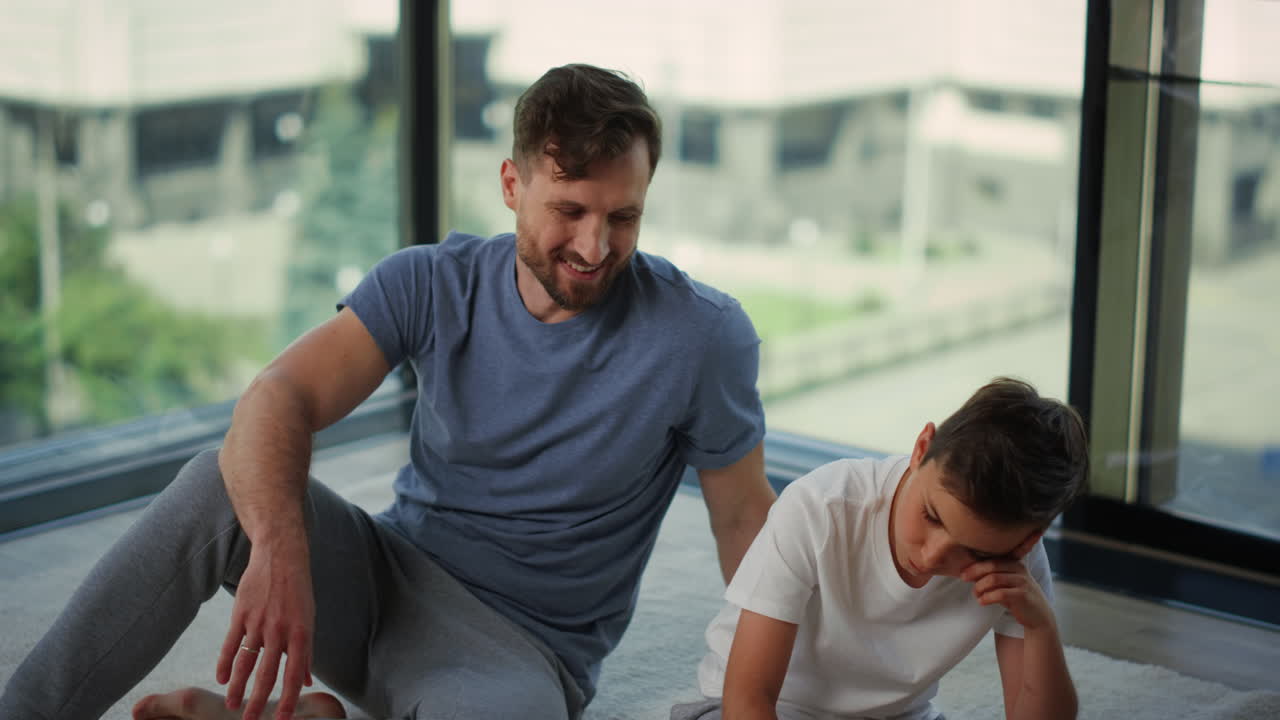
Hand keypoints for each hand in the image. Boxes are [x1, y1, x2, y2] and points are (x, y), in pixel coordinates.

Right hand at [216, 538, 314, 719]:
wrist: (280, 556)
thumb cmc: (298, 592)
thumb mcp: (309, 620)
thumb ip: (306, 652)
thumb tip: (305, 682)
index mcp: (301, 633)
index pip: (294, 673)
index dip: (288, 698)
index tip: (282, 719)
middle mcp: (280, 630)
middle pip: (267, 673)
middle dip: (259, 701)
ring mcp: (258, 622)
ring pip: (246, 662)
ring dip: (238, 688)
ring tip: (233, 707)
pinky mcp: (241, 614)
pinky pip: (230, 644)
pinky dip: (225, 664)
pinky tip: (222, 680)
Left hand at [961, 558, 1054, 631]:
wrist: (1038, 616)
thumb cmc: (1017, 598)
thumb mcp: (1007, 583)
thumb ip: (993, 576)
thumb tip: (969, 573)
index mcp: (1015, 563)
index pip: (991, 560)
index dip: (975, 565)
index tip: (962, 573)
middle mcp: (1020, 570)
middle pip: (992, 566)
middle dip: (974, 572)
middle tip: (963, 579)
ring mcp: (1023, 582)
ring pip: (994, 579)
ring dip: (980, 587)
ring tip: (976, 594)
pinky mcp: (1023, 595)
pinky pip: (1000, 594)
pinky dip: (987, 597)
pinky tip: (982, 602)